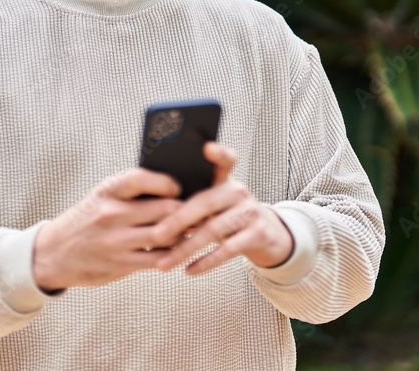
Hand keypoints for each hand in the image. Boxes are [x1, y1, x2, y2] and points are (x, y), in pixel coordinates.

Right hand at [32, 168, 182, 291]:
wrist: (53, 253)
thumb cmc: (86, 220)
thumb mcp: (101, 197)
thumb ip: (131, 192)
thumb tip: (172, 188)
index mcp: (108, 191)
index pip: (142, 179)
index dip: (166, 182)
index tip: (177, 188)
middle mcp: (111, 214)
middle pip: (163, 209)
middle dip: (185, 211)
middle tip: (198, 212)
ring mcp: (116, 240)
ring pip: (164, 235)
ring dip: (182, 234)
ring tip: (190, 231)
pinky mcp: (120, 264)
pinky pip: (156, 259)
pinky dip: (170, 255)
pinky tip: (175, 250)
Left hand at [148, 142, 294, 275]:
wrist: (265, 234)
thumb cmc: (226, 215)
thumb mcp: (215, 201)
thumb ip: (193, 198)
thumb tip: (153, 204)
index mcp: (225, 180)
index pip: (226, 159)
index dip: (218, 153)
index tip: (206, 147)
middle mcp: (239, 192)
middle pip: (206, 203)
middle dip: (177, 221)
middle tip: (156, 236)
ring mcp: (250, 212)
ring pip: (214, 230)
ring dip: (186, 248)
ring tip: (164, 264)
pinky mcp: (257, 234)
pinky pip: (228, 250)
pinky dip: (206, 262)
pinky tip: (189, 270)